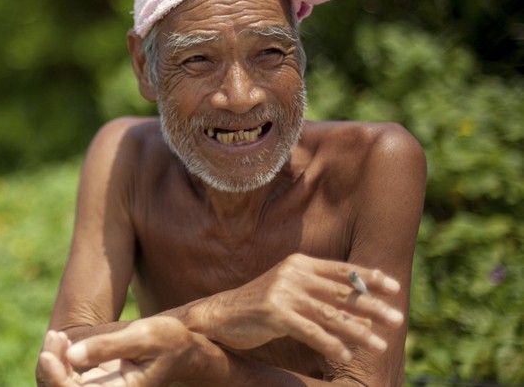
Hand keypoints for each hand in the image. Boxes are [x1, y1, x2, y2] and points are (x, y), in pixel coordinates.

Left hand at [37, 318, 205, 385]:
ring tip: (56, 336)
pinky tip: (60, 339)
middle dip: (50, 369)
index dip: (56, 378)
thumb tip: (72, 355)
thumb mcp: (142, 336)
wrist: (179, 348)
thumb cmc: (166, 340)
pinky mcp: (94, 383)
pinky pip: (66, 378)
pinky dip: (58, 360)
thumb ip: (108, 346)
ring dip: (52, 363)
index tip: (49, 353)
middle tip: (54, 336)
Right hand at [188, 254, 403, 363]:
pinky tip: (345, 355)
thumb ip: (322, 300)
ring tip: (379, 345)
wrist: (220, 315)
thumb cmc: (261, 308)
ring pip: (329, 314)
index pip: (341, 269)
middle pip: (340, 292)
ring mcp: (282, 292)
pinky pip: (310, 331)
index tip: (395, 287)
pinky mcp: (273, 312)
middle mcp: (292, 273)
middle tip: (398, 319)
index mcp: (299, 264)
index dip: (369, 277)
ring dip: (358, 331)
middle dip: (372, 306)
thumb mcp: (292, 296)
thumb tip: (366, 318)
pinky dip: (330, 344)